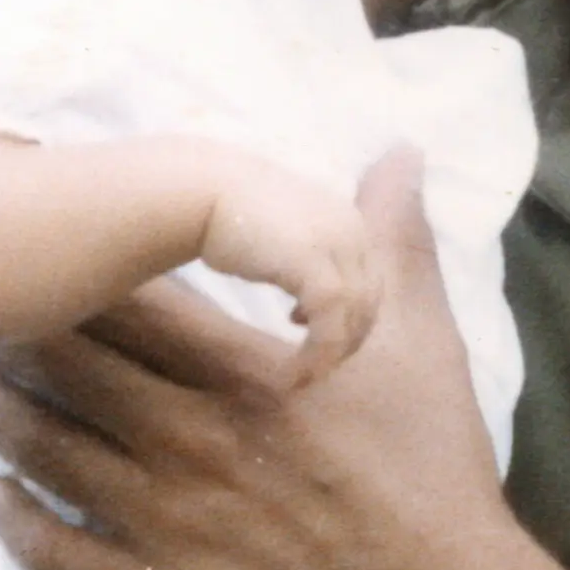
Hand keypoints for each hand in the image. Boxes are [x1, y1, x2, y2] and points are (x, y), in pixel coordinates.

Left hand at [0, 150, 569, 569]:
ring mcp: (170, 522)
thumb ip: (395, 247)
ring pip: (47, 454)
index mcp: (246, 372)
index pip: (130, 299)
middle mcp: (191, 439)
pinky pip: (63, 560)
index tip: (33, 237)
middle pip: (70, 367)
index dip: (70, 265)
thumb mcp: (426, 348)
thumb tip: (398, 152)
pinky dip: (15, 528)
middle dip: (9, 328)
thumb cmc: (436, 474)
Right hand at [197, 155, 376, 384]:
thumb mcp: (283, 233)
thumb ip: (307, 260)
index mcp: (349, 221)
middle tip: (315, 364)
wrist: (201, 192)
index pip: (366, 280)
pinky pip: (330, 327)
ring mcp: (338, 248)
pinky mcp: (315, 269)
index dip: (349, 314)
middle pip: (368, 302)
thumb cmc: (229, 213)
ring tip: (304, 377)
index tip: (311, 331)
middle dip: (346, 340)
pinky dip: (317, 356)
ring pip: (354, 319)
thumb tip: (307, 303)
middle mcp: (353, 231)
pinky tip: (294, 372)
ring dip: (331, 356)